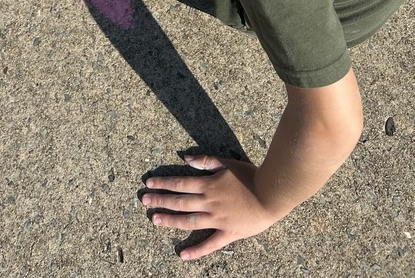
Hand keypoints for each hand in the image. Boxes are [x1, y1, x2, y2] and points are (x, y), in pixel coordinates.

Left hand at [141, 156, 281, 259]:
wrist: (270, 194)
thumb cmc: (250, 175)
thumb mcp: (226, 163)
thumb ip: (206, 161)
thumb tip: (185, 159)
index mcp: (208, 184)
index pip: (180, 183)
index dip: (163, 183)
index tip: (149, 184)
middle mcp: (209, 202)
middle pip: (179, 201)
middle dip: (160, 200)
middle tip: (144, 201)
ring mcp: (217, 219)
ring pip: (189, 221)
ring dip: (170, 220)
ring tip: (154, 220)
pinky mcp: (227, 233)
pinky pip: (209, 244)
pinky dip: (196, 250)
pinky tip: (182, 254)